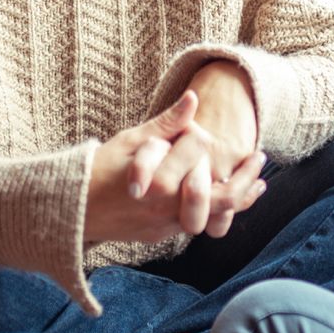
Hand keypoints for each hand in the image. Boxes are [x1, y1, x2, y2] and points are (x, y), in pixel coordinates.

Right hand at [86, 91, 264, 244]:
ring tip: (260, 180)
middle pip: (222, 194)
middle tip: (261, 157)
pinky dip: (223, 209)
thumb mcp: (132, 140)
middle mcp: (168, 207)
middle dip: (244, 176)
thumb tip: (193, 99)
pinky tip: (240, 196)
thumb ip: (166, 123)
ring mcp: (167, 224)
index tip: (198, 129)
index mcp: (160, 182)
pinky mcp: (164, 233)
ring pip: (217, 214)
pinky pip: (201, 223)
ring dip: (241, 195)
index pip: (198, 151)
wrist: (72, 211)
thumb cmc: (99, 170)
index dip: (198, 135)